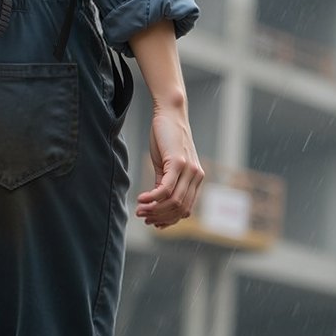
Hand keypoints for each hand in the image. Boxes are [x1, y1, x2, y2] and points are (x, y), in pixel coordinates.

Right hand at [136, 103, 203, 228]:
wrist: (169, 114)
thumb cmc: (166, 138)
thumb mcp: (165, 165)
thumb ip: (163, 184)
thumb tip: (154, 204)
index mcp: (196, 180)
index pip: (185, 210)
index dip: (168, 220)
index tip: (152, 222)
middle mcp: (197, 177)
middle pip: (179, 209)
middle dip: (159, 217)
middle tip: (142, 216)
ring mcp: (190, 170)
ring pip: (173, 202)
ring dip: (154, 210)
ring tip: (139, 209)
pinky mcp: (179, 163)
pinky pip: (166, 189)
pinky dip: (152, 198)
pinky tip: (141, 199)